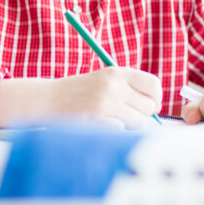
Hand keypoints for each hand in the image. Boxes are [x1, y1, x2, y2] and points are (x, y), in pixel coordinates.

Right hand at [0, 67, 162, 129]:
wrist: (47, 99)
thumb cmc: (78, 93)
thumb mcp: (104, 80)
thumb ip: (128, 88)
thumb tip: (156, 107)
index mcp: (117, 72)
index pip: (154, 84)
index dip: (155, 97)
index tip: (147, 104)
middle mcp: (114, 84)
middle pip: (150, 107)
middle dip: (141, 115)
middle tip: (123, 114)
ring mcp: (105, 103)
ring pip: (139, 122)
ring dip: (127, 125)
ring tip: (109, 119)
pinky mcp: (97, 120)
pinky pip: (121, 132)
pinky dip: (112, 131)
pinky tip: (98, 124)